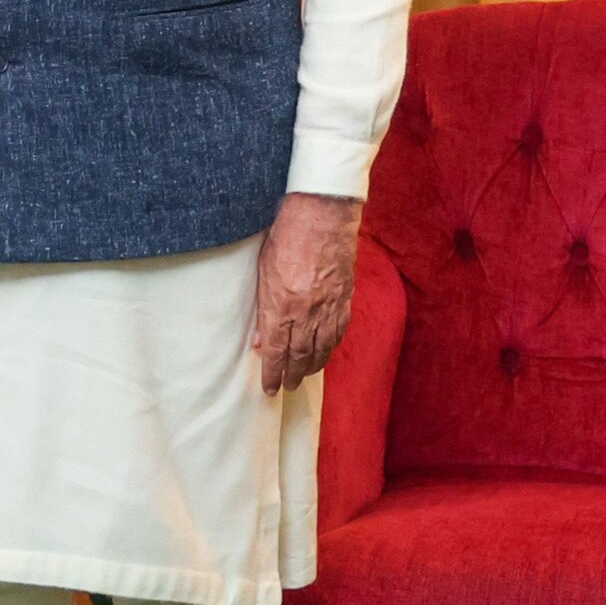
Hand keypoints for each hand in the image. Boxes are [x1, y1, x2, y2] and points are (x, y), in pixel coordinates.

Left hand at [251, 192, 360, 395]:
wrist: (322, 215)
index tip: (269, 388)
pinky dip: (331, 346)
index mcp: (282, 305)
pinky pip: (339, 331)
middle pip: (299, 355)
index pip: (276, 351)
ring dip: (312, 366)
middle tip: (286, 386)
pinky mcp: (344, 298)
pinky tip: (325, 353)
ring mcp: (329, 306)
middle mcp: (307, 312)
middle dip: (291, 374)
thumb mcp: (262, 271)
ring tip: (303, 376)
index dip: (272, 373)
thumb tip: (261, 339)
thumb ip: (263, 307)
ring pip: (322, 348)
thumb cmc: (286, 236)